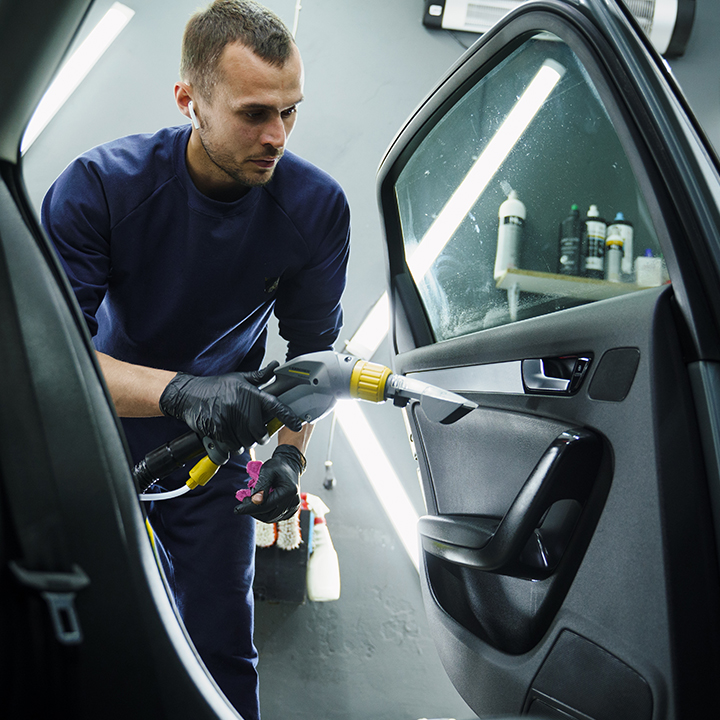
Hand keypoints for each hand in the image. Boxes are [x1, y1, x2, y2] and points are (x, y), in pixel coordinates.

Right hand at [159, 362, 301, 452]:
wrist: (188, 394)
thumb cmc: (215, 387)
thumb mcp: (238, 379)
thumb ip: (258, 377)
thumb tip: (275, 367)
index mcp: (250, 394)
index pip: (274, 406)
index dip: (288, 416)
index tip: (298, 425)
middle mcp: (242, 406)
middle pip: (260, 433)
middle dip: (259, 437)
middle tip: (254, 433)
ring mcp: (229, 418)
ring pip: (245, 442)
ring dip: (243, 442)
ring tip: (237, 434)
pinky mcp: (217, 429)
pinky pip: (231, 446)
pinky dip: (231, 447)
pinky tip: (227, 439)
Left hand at [234, 445, 305, 522]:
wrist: (290, 464)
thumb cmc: (278, 466)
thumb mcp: (267, 470)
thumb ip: (261, 485)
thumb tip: (254, 501)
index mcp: (289, 491)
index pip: (266, 506)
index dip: (250, 508)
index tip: (237, 509)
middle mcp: (294, 502)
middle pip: (269, 515)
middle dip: (253, 511)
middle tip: (244, 502)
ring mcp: (294, 507)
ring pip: (271, 518)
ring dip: (258, 513)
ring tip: (251, 502)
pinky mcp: (292, 510)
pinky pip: (275, 517)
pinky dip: (265, 513)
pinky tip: (260, 504)